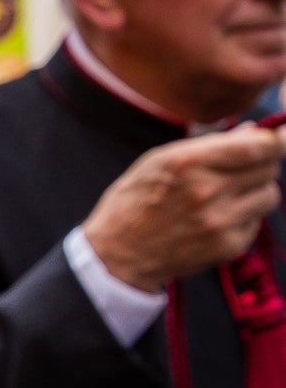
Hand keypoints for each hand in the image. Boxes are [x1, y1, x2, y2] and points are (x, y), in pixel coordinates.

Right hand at [82, 127, 282, 291]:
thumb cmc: (136, 201)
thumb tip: (254, 133)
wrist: (118, 254)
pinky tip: (219, 218)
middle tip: (242, 168)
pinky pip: (257, 221)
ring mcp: (220, 222)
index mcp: (189, 162)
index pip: (258, 146)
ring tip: (230, 195)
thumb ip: (209, 145)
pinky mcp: (227, 246)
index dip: (279, 139)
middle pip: (268, 168)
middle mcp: (208, 192)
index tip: (284, 135)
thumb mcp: (161, 160)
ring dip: (257, 190)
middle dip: (262, 163)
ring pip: (270, 194)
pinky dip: (246, 216)